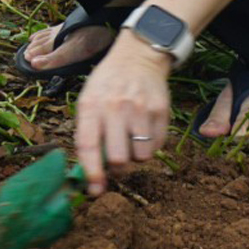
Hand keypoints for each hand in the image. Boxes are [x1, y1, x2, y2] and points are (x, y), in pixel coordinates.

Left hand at [74, 36, 173, 195]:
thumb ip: (87, 133)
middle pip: (118, 158)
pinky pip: (157, 146)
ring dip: (135, 157)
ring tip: (130, 141)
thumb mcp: (88, 100)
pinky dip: (150, 147)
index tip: (94, 190)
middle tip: (116, 160)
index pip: (89, 146)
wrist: (137, 57)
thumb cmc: (107, 84)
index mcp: (91, 105)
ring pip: (140, 156)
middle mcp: (115, 107)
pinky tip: (143, 132)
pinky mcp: (161, 111)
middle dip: (116, 168)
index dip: (92, 173)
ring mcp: (141, 109)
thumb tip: (90, 173)